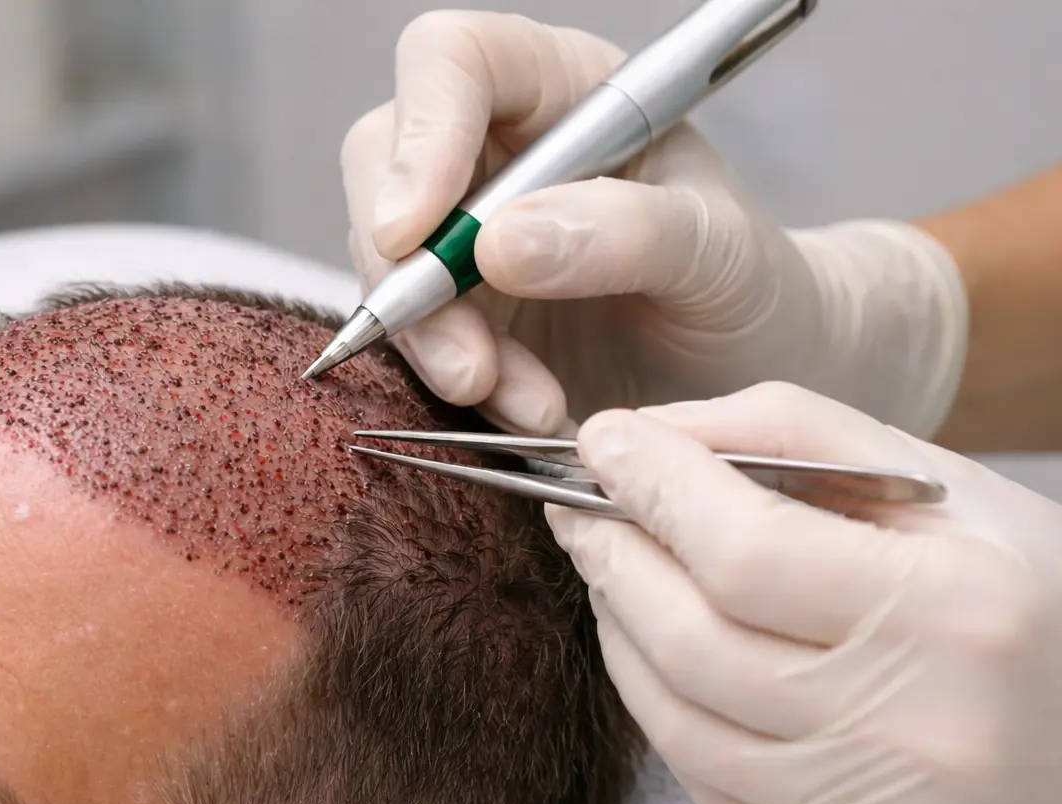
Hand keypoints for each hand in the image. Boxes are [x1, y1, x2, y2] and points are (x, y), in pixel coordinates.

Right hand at [342, 12, 965, 438]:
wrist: (754, 375)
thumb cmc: (752, 288)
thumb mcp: (719, 252)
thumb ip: (627, 232)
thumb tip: (498, 244)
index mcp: (564, 92)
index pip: (455, 63)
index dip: (421, 133)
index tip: (416, 230)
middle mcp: (498, 154)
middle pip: (381, 164)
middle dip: (407, 269)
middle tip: (463, 353)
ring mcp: (465, 238)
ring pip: (387, 268)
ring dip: (437, 345)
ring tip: (523, 400)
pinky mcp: (456, 315)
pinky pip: (413, 342)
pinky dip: (455, 384)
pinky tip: (524, 408)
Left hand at [547, 381, 1061, 803]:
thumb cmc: (1029, 609)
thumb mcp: (946, 495)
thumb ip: (798, 436)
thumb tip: (650, 432)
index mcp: (957, 613)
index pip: (747, 551)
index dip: (655, 489)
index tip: (603, 441)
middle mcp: (919, 729)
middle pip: (694, 639)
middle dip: (614, 556)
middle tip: (579, 507)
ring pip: (683, 720)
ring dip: (619, 632)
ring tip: (607, 570)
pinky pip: (709, 787)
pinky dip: (660, 707)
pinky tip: (651, 654)